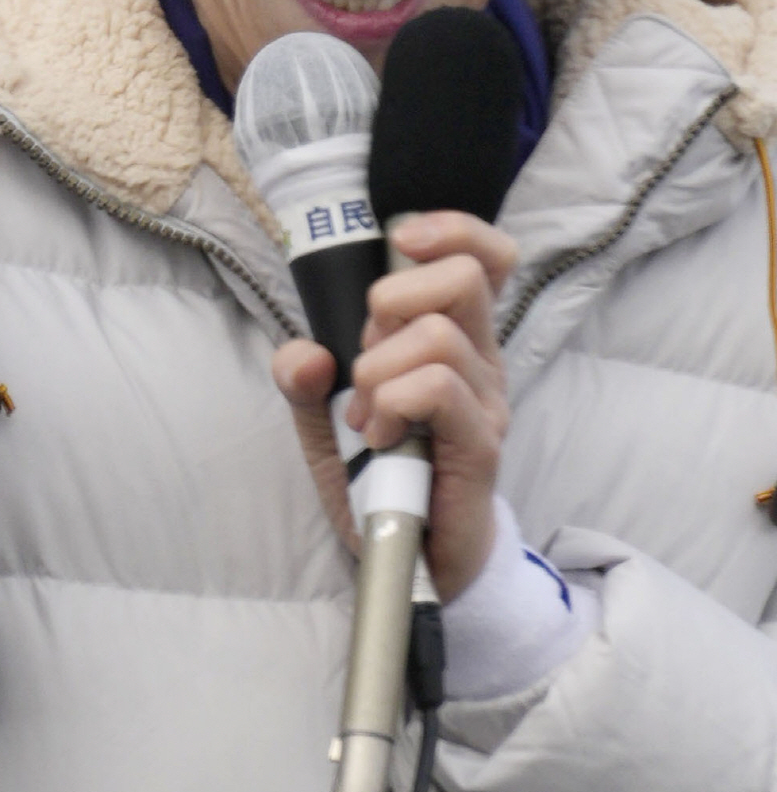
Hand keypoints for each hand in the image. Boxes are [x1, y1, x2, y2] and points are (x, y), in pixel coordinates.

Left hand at [273, 210, 516, 603]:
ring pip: (437, 335)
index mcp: (455, 337)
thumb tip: (305, 355)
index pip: (484, 256)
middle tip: (367, 356)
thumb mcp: (322, 418)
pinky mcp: (481, 445)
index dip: (452, 230)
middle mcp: (482, 361)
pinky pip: (437, 388)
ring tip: (366, 414)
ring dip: (378, 368)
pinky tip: (378, 436)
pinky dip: (392, 401)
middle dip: (392, 301)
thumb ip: (304, 378)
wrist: (411, 561)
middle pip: (463, 277)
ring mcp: (487, 402)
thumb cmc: (378, 477)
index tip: (405, 240)